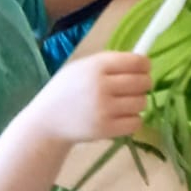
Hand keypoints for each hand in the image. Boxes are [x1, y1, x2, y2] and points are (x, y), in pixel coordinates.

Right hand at [27, 50, 151, 143]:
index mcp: (97, 66)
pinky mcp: (105, 129)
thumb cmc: (66, 90)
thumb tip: (143, 62)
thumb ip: (110, 62)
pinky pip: (136, 123)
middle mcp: (102, 86)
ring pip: (142, 102)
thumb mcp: (82, 67)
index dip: (145, 66)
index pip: (138, 62)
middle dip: (143, 85)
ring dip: (137, 103)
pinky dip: (133, 120)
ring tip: (123, 104)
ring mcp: (104, 109)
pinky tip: (121, 118)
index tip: (142, 70)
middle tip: (132, 89)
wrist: (45, 122)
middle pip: (144, 82)